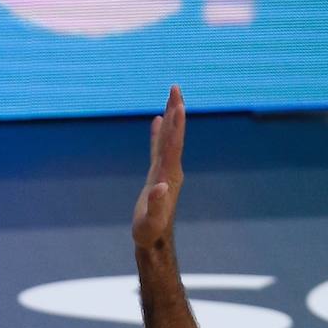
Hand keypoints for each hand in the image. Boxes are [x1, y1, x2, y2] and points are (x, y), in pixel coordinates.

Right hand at [132, 85, 185, 249]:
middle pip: (175, 135)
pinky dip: (160, 132)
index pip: (173, 146)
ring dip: (171, 116)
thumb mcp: (150, 222)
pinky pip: (159, 147)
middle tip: (176, 88)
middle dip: (176, 111)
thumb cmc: (149, 232)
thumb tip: (160, 186)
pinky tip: (158, 120)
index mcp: (169, 176)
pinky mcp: (158, 173)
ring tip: (171, 96)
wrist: (154, 239)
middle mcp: (171, 169)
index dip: (175, 126)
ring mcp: (166, 170)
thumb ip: (157, 205)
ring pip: (169, 138)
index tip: (178, 105)